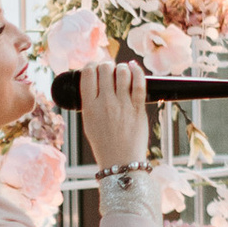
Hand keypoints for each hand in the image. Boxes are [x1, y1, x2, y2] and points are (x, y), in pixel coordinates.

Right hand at [75, 58, 148, 172]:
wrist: (120, 162)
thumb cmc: (104, 143)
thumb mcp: (88, 122)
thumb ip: (91, 102)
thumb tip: (95, 82)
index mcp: (89, 107)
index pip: (88, 74)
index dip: (91, 65)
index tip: (95, 66)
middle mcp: (105, 103)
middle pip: (105, 69)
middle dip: (107, 65)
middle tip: (109, 69)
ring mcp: (123, 105)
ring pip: (122, 73)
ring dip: (122, 68)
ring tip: (122, 71)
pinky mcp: (138, 109)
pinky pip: (139, 84)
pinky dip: (137, 71)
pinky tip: (134, 68)